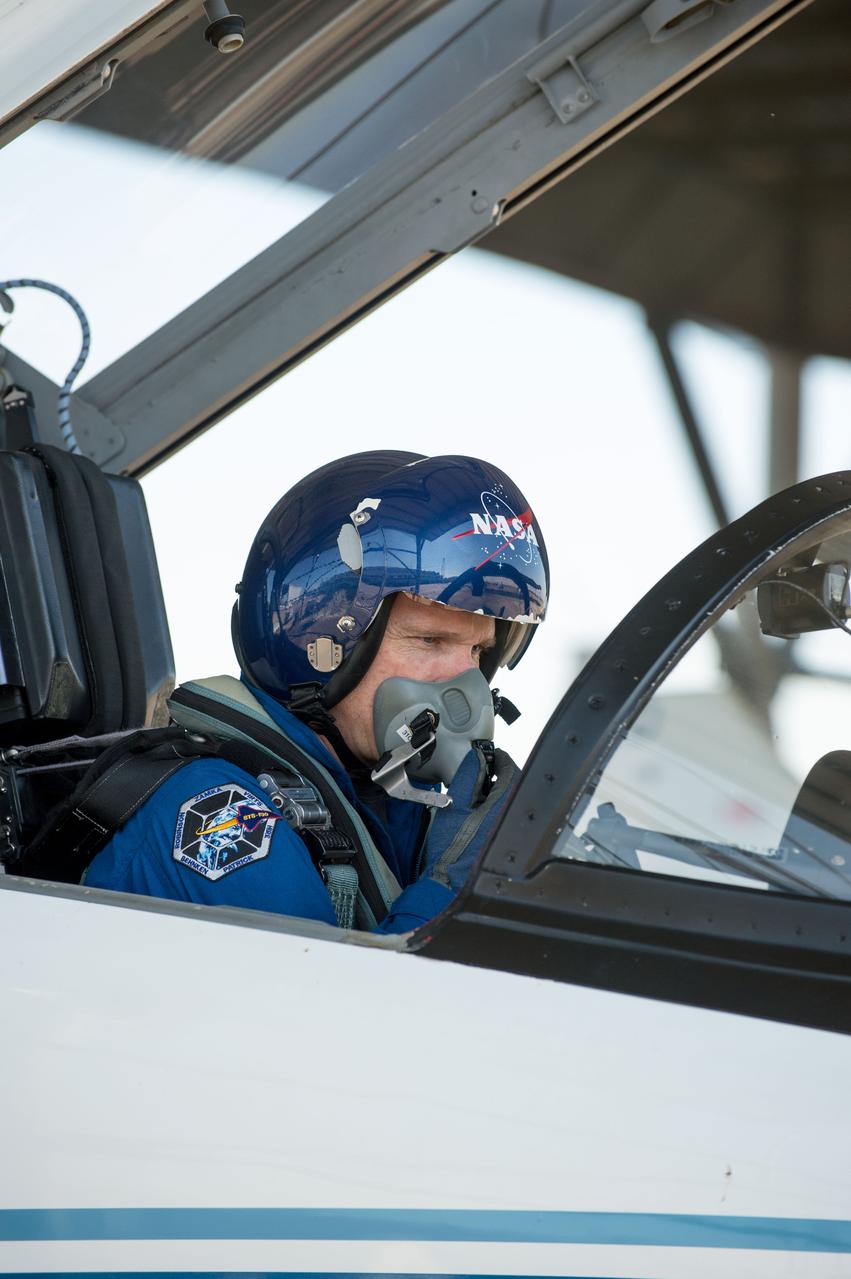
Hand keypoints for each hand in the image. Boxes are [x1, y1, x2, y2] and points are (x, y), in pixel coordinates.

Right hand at [420, 745, 518, 893]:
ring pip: (512, 800)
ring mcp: (513, 831)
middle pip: (515, 784)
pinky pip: (509, 814)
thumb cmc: (449, 848)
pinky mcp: (508, 842)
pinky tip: (481, 812)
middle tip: (481, 771)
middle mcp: (515, 817)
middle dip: (500, 774)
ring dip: (499, 790)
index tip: (488, 755)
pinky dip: (498, 806)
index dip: (498, 758)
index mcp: (505, 805)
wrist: (448, 884)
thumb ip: (467, 776)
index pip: (510, 769)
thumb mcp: (454, 805)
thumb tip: (476, 757)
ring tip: (478, 791)